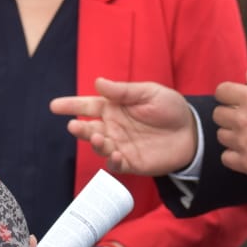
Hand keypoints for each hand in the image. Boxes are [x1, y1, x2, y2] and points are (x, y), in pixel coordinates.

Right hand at [50, 78, 196, 175]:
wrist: (191, 132)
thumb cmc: (170, 108)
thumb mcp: (149, 93)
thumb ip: (124, 91)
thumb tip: (98, 82)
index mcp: (114, 107)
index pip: (88, 105)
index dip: (71, 105)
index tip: (55, 106)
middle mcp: (113, 127)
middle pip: (89, 128)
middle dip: (80, 129)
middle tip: (74, 126)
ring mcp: (120, 145)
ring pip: (99, 147)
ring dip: (95, 144)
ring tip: (97, 138)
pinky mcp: (131, 162)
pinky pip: (116, 164)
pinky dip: (112, 161)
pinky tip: (116, 154)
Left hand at [212, 67, 246, 184]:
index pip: (221, 91)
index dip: (227, 95)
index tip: (233, 100)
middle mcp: (242, 119)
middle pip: (218, 114)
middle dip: (228, 115)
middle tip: (243, 120)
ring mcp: (243, 142)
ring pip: (221, 135)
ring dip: (231, 135)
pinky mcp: (246, 162)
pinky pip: (226, 157)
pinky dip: (234, 155)